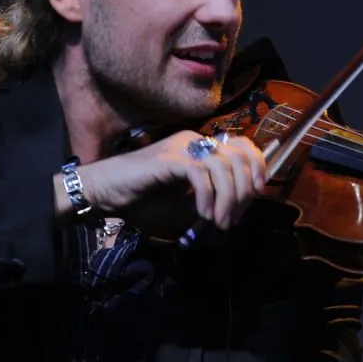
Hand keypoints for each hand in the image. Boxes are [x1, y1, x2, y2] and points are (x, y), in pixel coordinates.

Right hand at [75, 130, 266, 231]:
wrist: (105, 193)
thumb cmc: (142, 199)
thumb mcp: (185, 203)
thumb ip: (212, 200)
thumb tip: (238, 207)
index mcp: (201, 147)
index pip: (244, 146)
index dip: (257, 169)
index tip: (256, 196)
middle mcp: (195, 141)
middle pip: (240, 156)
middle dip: (244, 192)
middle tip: (231, 219)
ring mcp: (182, 147)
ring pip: (224, 166)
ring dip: (228, 199)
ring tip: (218, 222)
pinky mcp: (170, 158)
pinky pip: (202, 175)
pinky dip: (208, 198)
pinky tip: (202, 215)